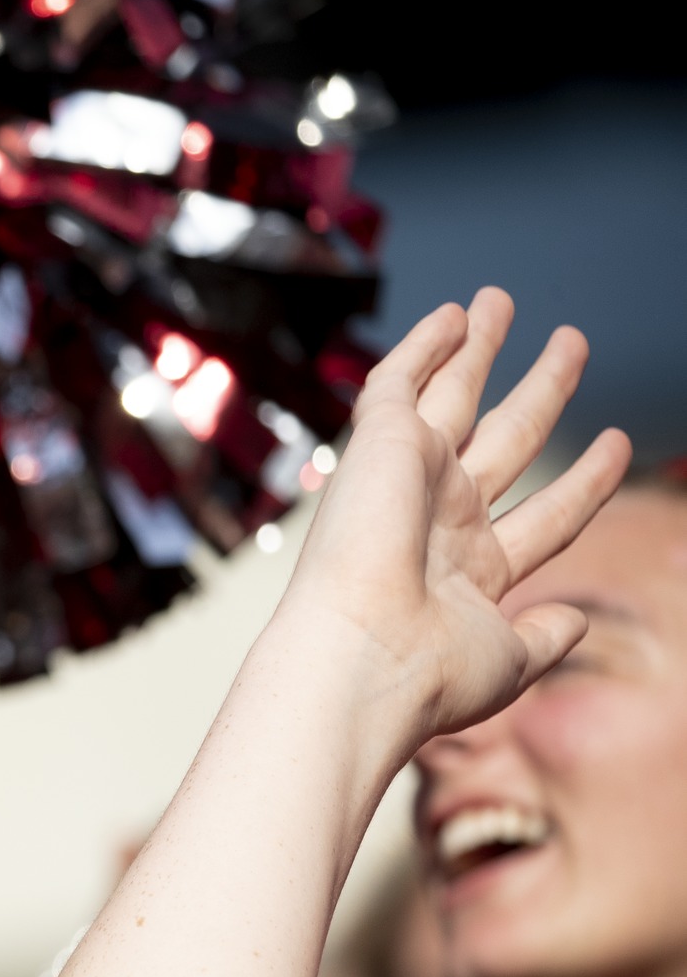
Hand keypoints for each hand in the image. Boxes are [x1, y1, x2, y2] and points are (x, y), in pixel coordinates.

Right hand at [276, 289, 628, 748]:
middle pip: (507, 438)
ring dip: (478, 349)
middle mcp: (441, 519)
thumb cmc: (427, 675)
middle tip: (570, 344)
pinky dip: (422, 347)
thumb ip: (545, 637)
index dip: (587, 480)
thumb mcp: (511, 661)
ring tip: (500, 301)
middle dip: (541, 390)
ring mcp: (408, 480)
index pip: (548, 512)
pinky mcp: (376, 447)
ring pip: (451, 397)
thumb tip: (573, 621)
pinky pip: (398, 382)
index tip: (618, 442)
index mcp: (474, 572)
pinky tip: (451, 314)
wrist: (358, 658)